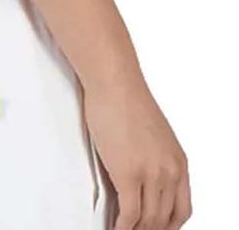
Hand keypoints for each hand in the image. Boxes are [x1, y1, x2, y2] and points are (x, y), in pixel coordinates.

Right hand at [81, 72, 191, 228]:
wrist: (115, 82)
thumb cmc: (127, 100)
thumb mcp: (155, 137)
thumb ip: (155, 161)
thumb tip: (144, 183)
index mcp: (179, 162)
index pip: (182, 210)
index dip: (169, 226)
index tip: (157, 229)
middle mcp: (170, 171)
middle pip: (164, 219)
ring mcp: (151, 175)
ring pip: (147, 221)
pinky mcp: (129, 175)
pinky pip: (129, 214)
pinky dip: (122, 227)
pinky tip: (116, 228)